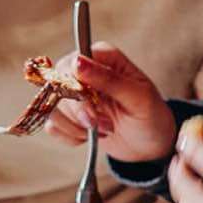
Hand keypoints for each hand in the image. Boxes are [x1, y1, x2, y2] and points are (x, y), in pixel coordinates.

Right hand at [46, 42, 175, 161]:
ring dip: (75, 126)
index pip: (71, 63)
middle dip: (78, 111)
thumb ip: (109, 79)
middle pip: (57, 85)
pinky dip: (70, 137)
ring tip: (102, 130)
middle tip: (102, 124)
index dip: (76, 88)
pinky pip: (52, 125)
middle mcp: (84, 71)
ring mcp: (74, 94)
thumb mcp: (138, 98)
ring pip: (51, 106)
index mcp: (103, 57)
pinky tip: (89, 137)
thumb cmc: (151, 116)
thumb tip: (77, 62)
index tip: (94, 106)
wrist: (151, 144)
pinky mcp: (68, 115)